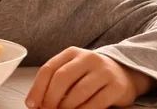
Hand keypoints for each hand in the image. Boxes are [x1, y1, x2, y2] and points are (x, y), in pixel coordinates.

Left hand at [25, 47, 154, 108]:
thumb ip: (55, 82)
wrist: (124, 73)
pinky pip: (95, 103)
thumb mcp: (72, 71)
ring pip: (78, 92)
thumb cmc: (91, 75)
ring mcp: (103, 71)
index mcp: (72, 52)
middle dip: (50, 98)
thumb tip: (36, 102)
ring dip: (66, 107)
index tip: (32, 104)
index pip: (49, 68)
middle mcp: (88, 58)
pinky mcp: (116, 86)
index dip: (38, 88)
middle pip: (62, 78)